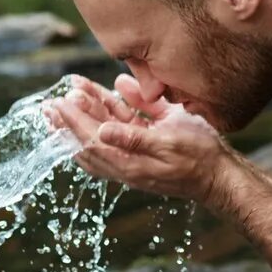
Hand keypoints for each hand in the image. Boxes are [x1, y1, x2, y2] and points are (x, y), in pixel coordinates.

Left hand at [45, 74, 230, 200]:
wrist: (221, 176)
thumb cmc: (200, 157)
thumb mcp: (169, 142)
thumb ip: (134, 137)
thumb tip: (101, 132)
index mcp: (128, 163)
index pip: (91, 140)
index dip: (72, 121)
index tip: (57, 104)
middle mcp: (127, 161)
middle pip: (90, 140)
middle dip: (70, 120)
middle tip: (50, 103)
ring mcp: (136, 155)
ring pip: (104, 133)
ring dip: (88, 113)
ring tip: (72, 94)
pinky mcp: (146, 148)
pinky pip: (122, 129)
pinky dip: (111, 113)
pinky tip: (108, 94)